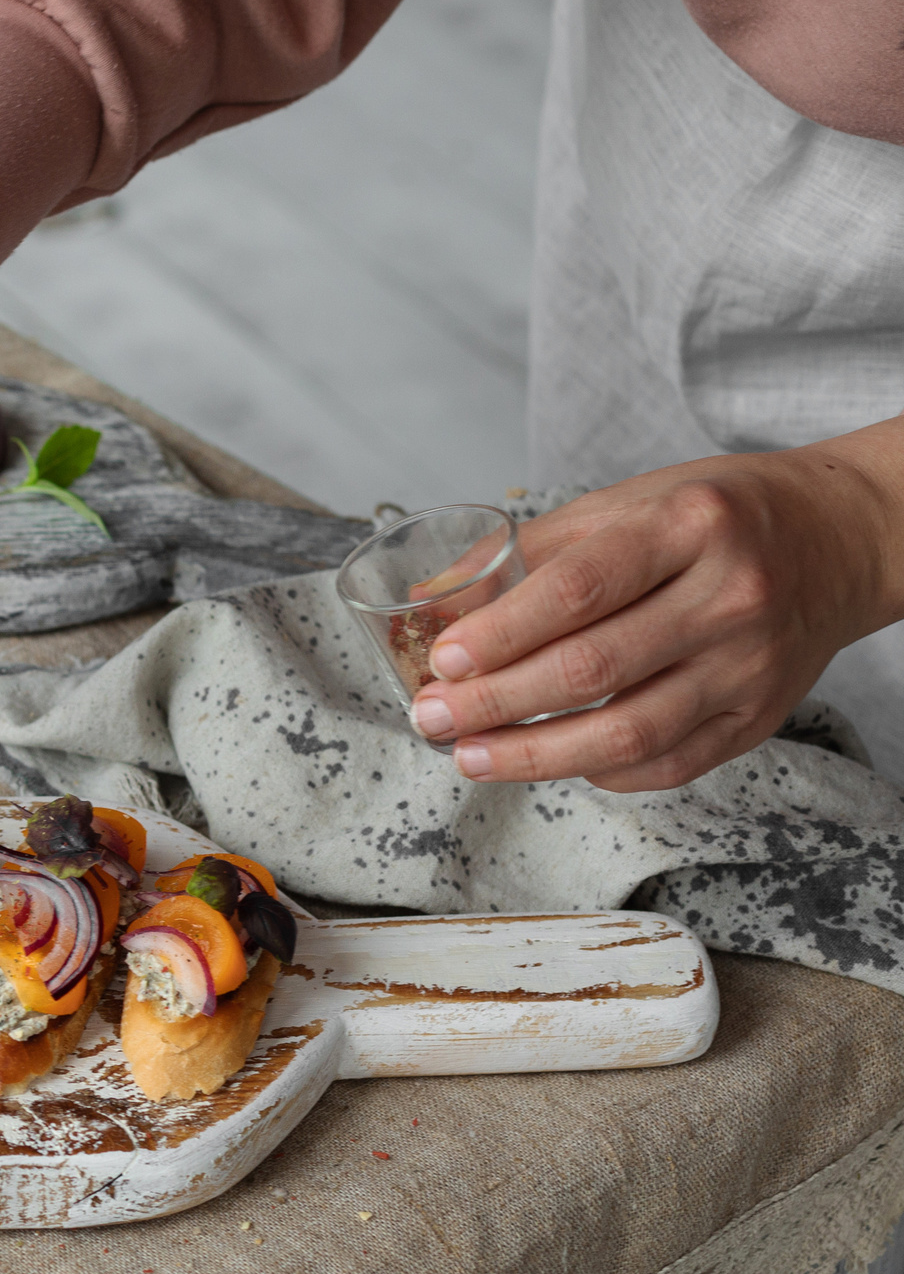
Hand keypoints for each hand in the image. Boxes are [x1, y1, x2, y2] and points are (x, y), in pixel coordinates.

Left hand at [408, 416, 903, 789]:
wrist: (839, 540)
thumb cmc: (715, 519)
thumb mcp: (629, 503)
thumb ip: (533, 551)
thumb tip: (436, 597)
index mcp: (688, 526)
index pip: (577, 590)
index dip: (501, 633)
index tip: (444, 660)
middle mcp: (729, 597)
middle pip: (591, 669)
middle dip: (495, 702)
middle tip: (434, 716)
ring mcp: (749, 666)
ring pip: (626, 732)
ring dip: (533, 755)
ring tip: (471, 756)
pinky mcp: (759, 718)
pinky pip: (666, 764)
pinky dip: (598, 770)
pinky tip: (551, 761)